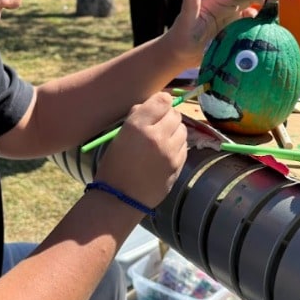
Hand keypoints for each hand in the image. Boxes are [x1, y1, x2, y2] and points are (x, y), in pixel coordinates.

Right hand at [94, 93, 187, 208]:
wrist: (120, 198)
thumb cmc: (114, 165)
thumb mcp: (119, 136)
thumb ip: (137, 117)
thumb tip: (153, 105)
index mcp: (137, 126)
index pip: (162, 101)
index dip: (161, 101)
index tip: (157, 106)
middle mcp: (157, 136)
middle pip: (175, 114)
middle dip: (168, 116)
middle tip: (158, 124)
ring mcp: (170, 152)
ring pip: (183, 129)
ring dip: (175, 130)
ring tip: (163, 138)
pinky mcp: (178, 165)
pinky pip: (185, 146)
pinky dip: (178, 145)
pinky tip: (166, 151)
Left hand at [166, 0, 284, 66]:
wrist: (180, 54)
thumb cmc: (181, 37)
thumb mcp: (185, 19)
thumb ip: (189, 1)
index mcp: (215, 1)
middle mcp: (224, 6)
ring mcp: (229, 18)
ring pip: (250, 9)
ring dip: (264, 9)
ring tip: (278, 12)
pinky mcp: (232, 30)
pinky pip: (248, 25)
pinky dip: (259, 25)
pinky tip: (269, 29)